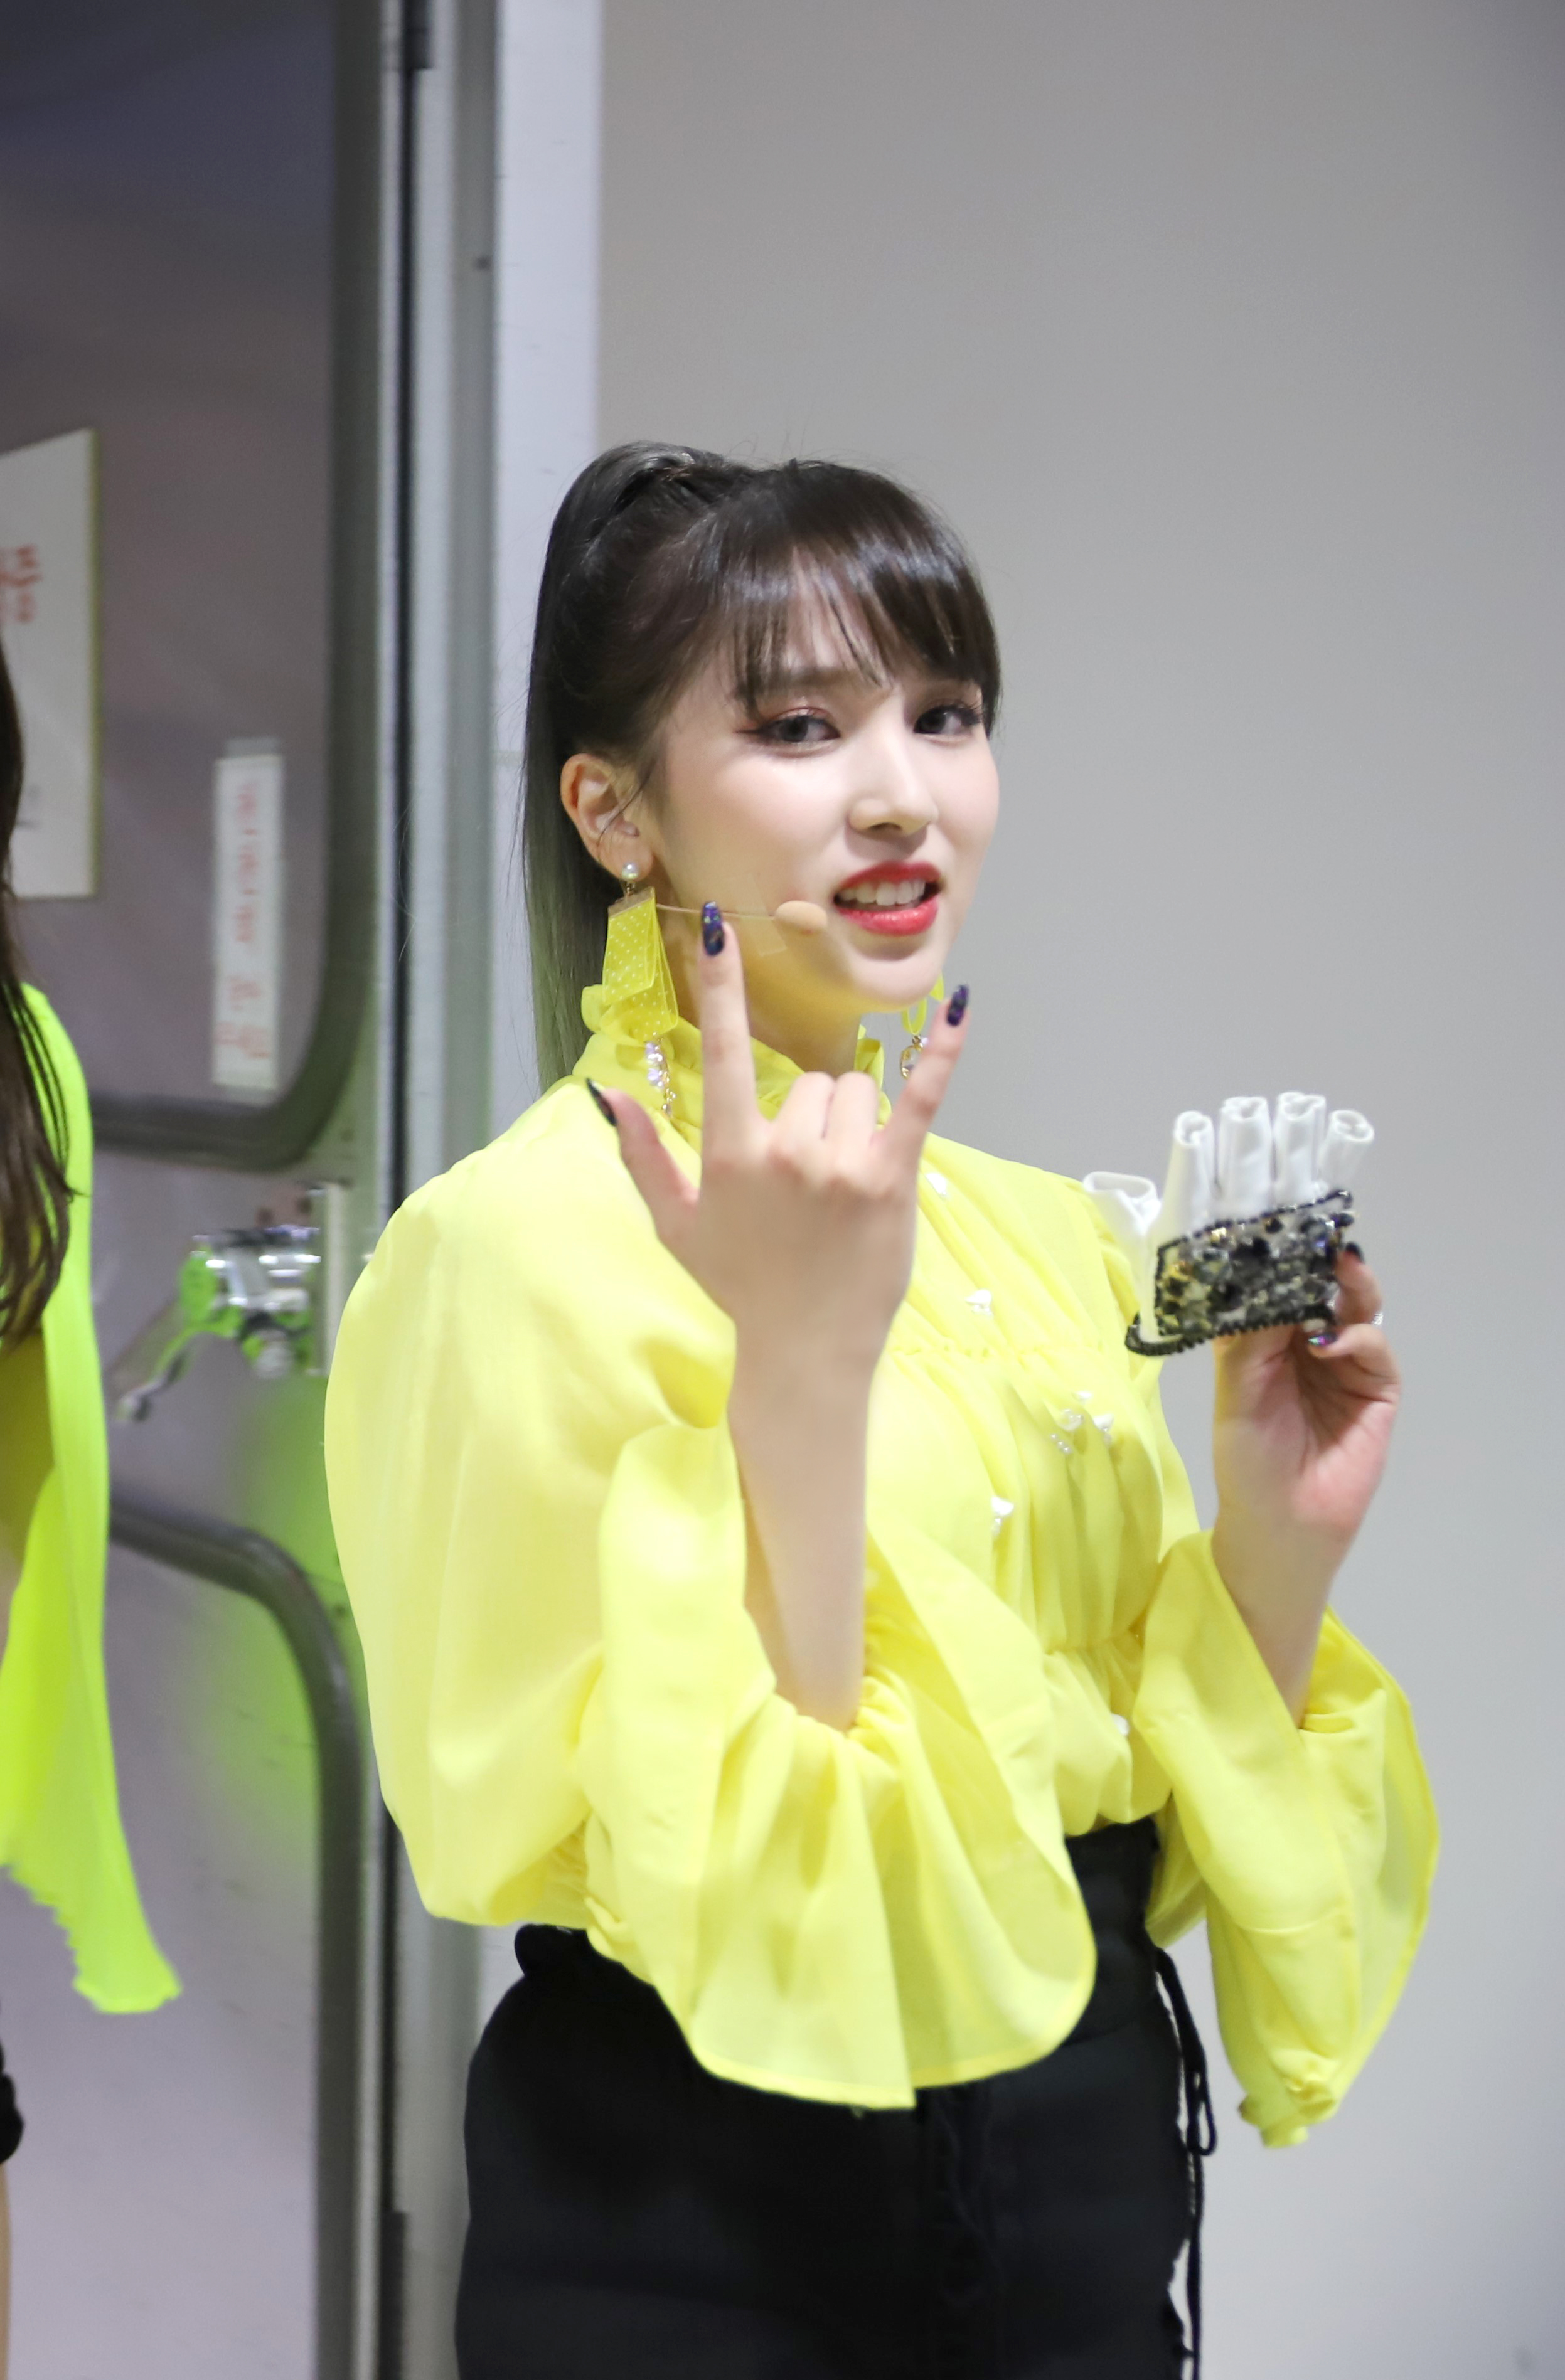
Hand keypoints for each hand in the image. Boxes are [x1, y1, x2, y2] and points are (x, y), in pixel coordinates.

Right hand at [590, 912, 969, 1727]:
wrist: (805, 1351)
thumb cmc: (741, 1284)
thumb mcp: (675, 1225)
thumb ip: (642, 1156)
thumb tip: (609, 1095)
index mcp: (730, 1155)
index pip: (721, 1052)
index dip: (719, 986)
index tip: (718, 925)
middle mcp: (784, 1152)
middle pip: (810, 1080)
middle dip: (814, 1116)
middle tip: (808, 1183)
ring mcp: (840, 1164)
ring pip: (856, 1093)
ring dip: (855, 1125)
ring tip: (844, 1188)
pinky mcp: (892, 1178)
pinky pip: (922, 1097)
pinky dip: (943, 1051)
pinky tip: (961, 1005)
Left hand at [1211, 1251, 1399, 1714]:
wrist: (1283, 1523)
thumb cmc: (1248, 1461)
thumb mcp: (1234, 1391)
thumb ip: (1249, 1336)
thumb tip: (1262, 1281)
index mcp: (1266, 1340)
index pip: (1275, 1286)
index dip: (1277, 1259)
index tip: (1274, 1227)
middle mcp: (1307, 1344)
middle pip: (1321, 1289)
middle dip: (1319, 1262)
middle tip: (1317, 1237)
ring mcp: (1346, 1364)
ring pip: (1354, 1309)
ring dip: (1347, 1286)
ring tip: (1336, 1269)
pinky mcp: (1377, 1389)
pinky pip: (1375, 1349)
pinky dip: (1357, 1337)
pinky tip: (1331, 1342)